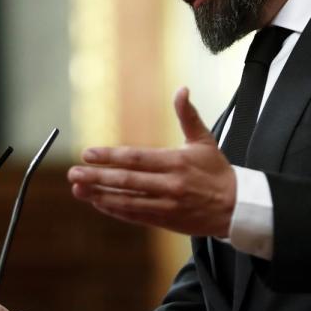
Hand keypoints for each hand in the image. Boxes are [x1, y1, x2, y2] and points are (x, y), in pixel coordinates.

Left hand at [68, 87, 236, 237]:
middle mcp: (170, 184)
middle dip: (97, 177)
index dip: (110, 156)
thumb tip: (182, 89)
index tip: (88, 154)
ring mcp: (167, 205)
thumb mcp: (205, 141)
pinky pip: (135, 215)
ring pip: (127, 201)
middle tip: (73, 174)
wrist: (237, 207)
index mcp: (176, 162)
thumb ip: (188, 115)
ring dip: (100, 196)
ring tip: (79, 190)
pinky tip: (99, 203)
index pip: (136, 158)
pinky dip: (115, 210)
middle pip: (126, 180)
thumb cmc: (218, 171)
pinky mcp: (166, 221)